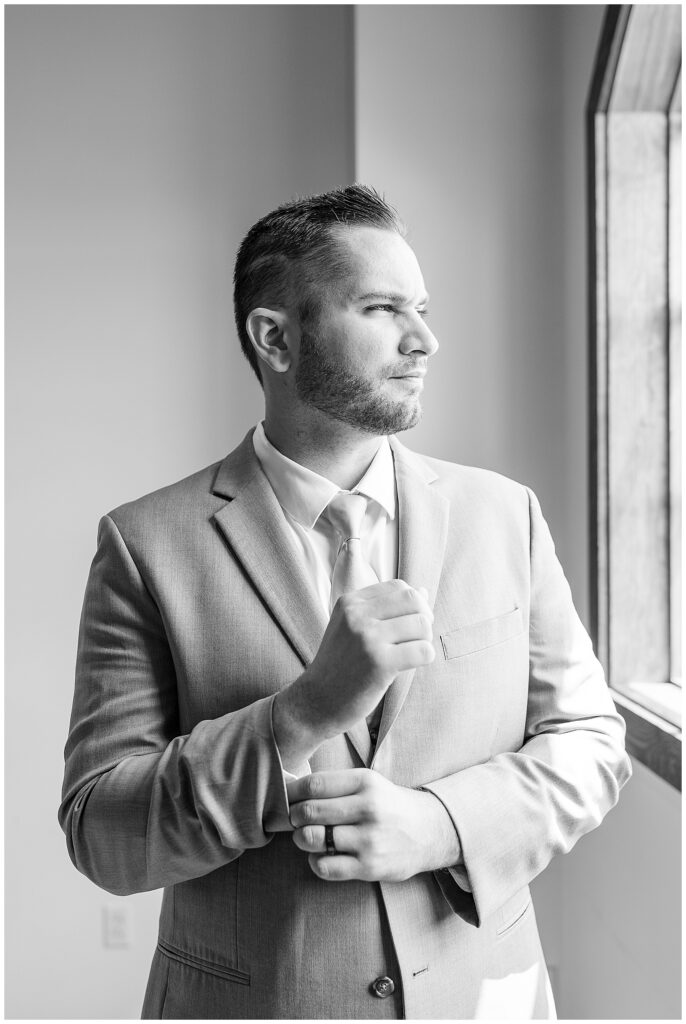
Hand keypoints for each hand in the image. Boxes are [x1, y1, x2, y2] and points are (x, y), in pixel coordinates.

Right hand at [274, 580, 434, 767]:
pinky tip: (409, 666)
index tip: (410, 623)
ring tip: (410, 653)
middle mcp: (357, 615)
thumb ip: (385, 609)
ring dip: (424, 639)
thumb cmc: (340, 665)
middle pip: (413, 600)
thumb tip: (423, 591)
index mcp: (350, 602)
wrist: (315, 702)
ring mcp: (367, 638)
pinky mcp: (380, 663)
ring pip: (422, 624)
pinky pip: (423, 650)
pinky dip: (424, 657)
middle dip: (424, 618)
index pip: (398, 587)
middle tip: (417, 638)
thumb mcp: (353, 628)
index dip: (413, 603)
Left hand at [287, 768, 459, 881]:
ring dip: (302, 838)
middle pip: (310, 811)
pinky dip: (315, 861)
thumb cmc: (387, 804)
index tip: (285, 798)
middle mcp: (368, 808)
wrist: (428, 831)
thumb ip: (333, 785)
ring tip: (307, 836)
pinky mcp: (369, 867)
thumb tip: (289, 790)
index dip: (291, 793)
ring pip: (313, 839)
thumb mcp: (368, 783)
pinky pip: (325, 866)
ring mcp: (369, 839)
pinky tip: (322, 854)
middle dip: (294, 817)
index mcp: (365, 781)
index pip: (314, 785)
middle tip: (295, 819)